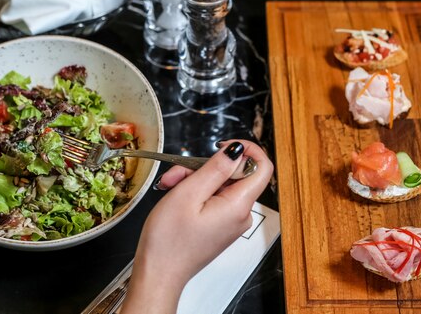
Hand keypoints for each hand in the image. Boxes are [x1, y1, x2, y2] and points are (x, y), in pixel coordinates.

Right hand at [120, 140, 273, 313]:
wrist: (158, 274)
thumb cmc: (169, 241)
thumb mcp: (188, 194)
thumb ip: (216, 168)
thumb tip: (238, 150)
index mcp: (238, 206)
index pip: (262, 166)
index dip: (246, 149)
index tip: (221, 146)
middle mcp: (240, 214)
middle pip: (234, 174)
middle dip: (204, 166)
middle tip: (177, 173)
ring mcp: (230, 221)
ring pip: (219, 184)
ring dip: (193, 178)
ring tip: (170, 186)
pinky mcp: (220, 225)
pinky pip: (213, 198)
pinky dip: (194, 191)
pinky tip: (175, 196)